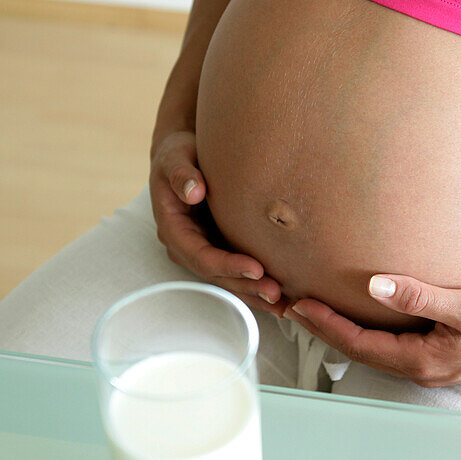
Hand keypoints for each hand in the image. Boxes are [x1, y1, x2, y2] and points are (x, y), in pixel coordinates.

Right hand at [149, 130, 288, 317]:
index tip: (256, 268)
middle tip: (277, 293)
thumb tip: (193, 191)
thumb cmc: (179, 154)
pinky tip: (285, 296)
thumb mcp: (175, 157)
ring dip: (256, 294)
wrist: (185, 155)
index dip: (228, 265)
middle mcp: (188, 247)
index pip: (201, 256)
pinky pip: (239, 273)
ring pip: (230, 280)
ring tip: (287, 305)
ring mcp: (205, 250)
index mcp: (174, 229)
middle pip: (218, 276)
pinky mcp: (222, 248)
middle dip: (247, 287)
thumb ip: (181, 174)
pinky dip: (259, 285)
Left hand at [283, 273, 460, 385]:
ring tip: (319, 312)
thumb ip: (420, 296)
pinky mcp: (441, 356)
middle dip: (325, 330)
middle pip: (359, 350)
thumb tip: (375, 286)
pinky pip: (393, 345)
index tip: (299, 306)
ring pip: (375, 349)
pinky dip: (370, 331)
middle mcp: (420, 368)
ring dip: (344, 331)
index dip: (325, 324)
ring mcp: (431, 365)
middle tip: (294, 309)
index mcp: (421, 359)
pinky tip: (366, 317)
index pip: (358, 343)